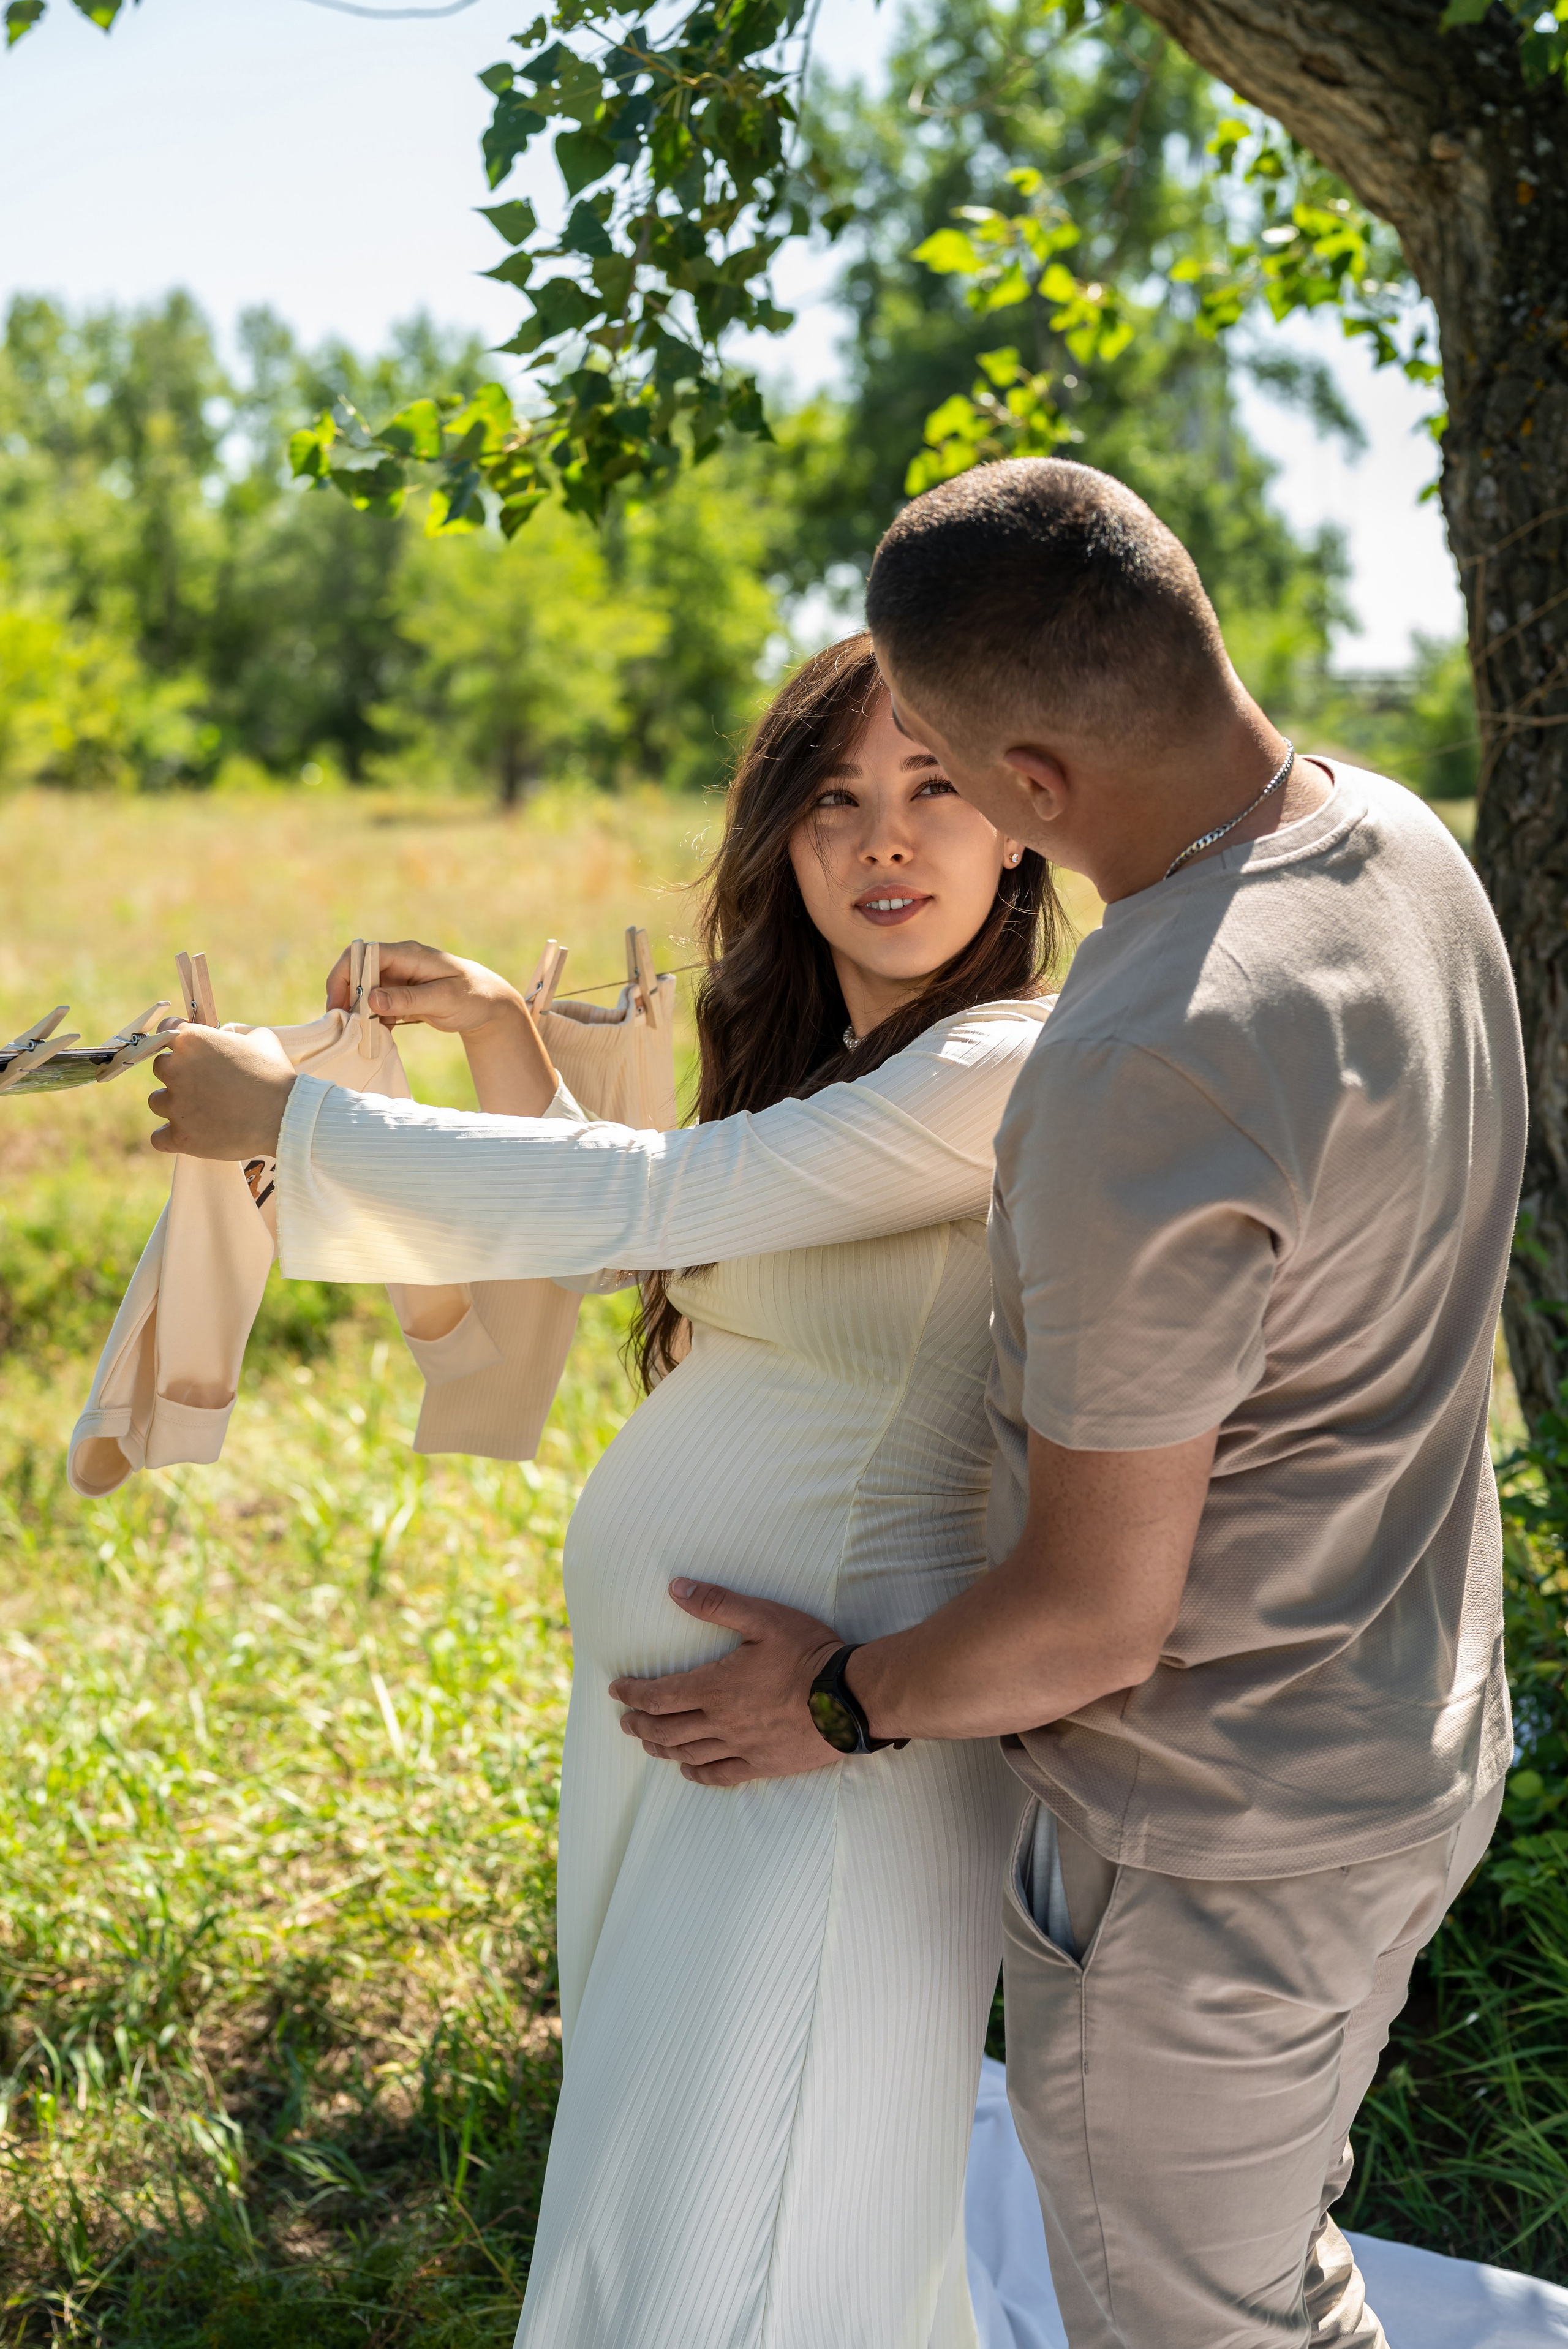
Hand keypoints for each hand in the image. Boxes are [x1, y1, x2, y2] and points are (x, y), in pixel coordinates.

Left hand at [148, 1023, 296, 1160]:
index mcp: (192, 1040)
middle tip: (203, 1083)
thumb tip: (226, 1037)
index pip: (166, 1028)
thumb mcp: (261, 1040)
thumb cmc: (275, 1075)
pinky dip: (171, 1136)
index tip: (187, 1048)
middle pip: (160, 1068)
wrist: (286, 1116)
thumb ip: (234, 1034)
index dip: (177, 1038)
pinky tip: (188, 1134)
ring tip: (201, 1111)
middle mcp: (176, 1070)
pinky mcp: (181, 1137)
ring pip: (157, 1102)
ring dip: (174, 1104)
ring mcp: (176, 1106)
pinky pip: (159, 1137)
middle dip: (178, 1073)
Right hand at [326, 938, 523, 1037]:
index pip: (364, 954)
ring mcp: (399, 979)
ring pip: (364, 991)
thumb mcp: (444, 999)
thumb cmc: (473, 997)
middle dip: (345, 996)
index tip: (338, 1004)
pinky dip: (372, 1020)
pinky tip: (376, 1037)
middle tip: (343, 1024)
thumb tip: (371, 999)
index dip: (345, 975)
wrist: (490, 1005)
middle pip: (358, 972)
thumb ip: (408, 999)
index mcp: (409, 955)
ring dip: (358, 1012)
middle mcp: (400, 962)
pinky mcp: (400, 995)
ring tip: (358, 1035)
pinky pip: (377, 1005)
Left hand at [608, 1581, 845, 1786]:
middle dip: (641, 1723)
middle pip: (668, 1728)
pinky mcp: (764, 1764)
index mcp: (717, 1687)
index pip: (661, 1695)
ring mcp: (742, 1748)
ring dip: (661, 1748)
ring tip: (647, 1742)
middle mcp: (723, 1722)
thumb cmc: (809, 1653)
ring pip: (689, 1754)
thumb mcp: (764, 1617)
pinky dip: (698, 1774)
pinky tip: (688, 1771)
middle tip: (625, 1720)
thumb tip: (676, 1588)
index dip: (634, 1693)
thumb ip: (717, 1603)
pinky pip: (721, 1775)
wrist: (851, 1699)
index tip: (618, 1689)